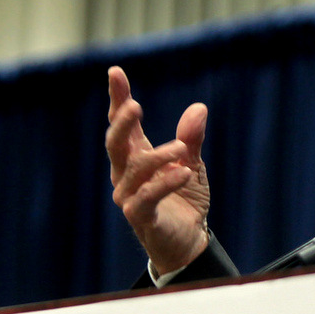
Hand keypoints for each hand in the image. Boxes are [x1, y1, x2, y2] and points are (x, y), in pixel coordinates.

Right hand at [105, 66, 210, 274]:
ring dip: (158, 156)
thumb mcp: (192, 164)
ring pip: (135, 169)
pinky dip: (165, 183)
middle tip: (134, 105)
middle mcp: (126, 173)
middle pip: (115, 143)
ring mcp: (129, 195)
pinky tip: (183, 173)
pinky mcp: (140, 216)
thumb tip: (199, 108)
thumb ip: (191, 139)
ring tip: (181, 149)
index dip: (117, 99)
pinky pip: (147, 197)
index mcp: (136, 156)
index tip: (115, 73)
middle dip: (122, 122)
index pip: (122, 124)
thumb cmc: (184, 199)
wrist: (188, 240)